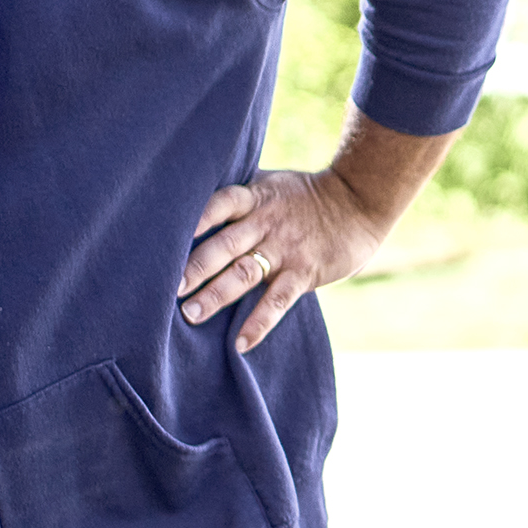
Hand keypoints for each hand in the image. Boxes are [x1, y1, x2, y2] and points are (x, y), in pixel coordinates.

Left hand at [177, 110, 458, 352]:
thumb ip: (238, 198)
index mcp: (256, 197)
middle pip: (225, 245)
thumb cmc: (305, 196)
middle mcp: (266, 222)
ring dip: (216, 295)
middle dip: (195, 267)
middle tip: (168, 287)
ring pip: (245, 274)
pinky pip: (278, 301)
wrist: (359, 202)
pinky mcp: (304, 273)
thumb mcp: (271, 184)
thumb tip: (191, 206)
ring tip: (191, 315)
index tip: (167, 235)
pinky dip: (259, 323)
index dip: (196, 218)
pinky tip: (241, 344)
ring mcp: (285, 249)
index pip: (220, 203)